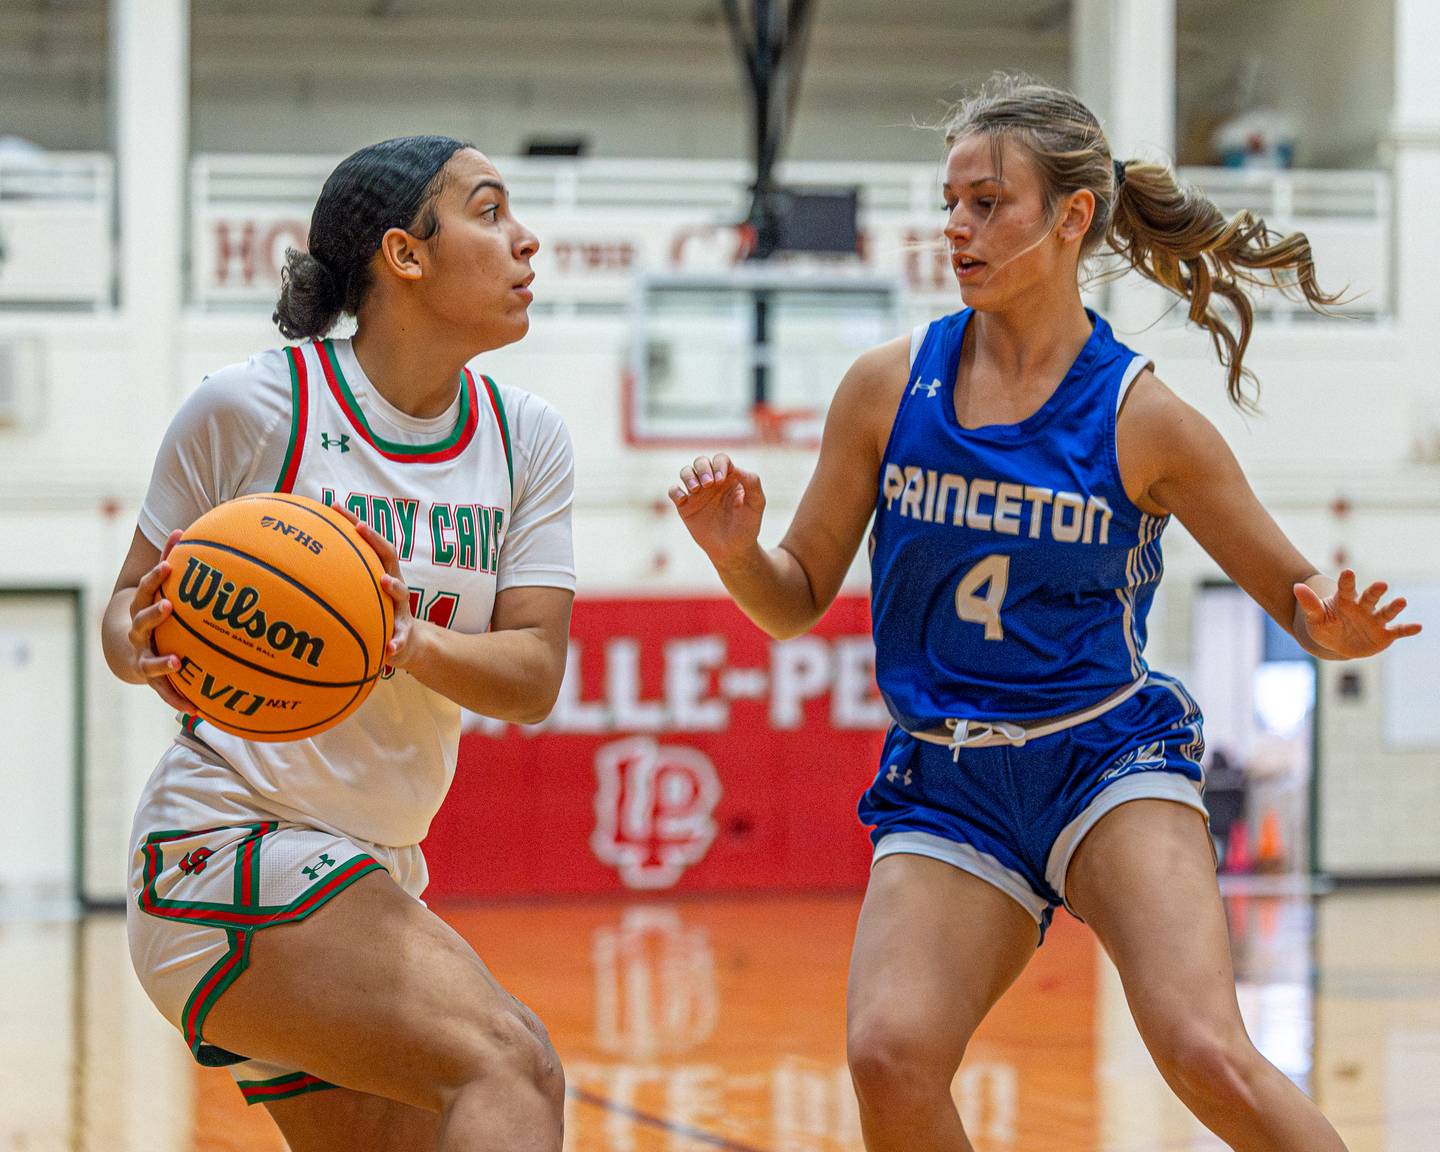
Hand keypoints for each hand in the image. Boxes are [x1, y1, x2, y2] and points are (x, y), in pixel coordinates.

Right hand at [127, 529, 192, 710]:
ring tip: (178, 662)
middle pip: (144, 620)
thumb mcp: (158, 590)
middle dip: (154, 613)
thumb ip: (171, 561)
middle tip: (169, 605)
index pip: (147, 588)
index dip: (156, 577)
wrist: (125, 652)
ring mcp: (144, 656)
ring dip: (163, 662)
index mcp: (143, 607)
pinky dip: (179, 699)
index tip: (169, 565)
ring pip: (151, 660)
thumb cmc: (152, 614)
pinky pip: (166, 691)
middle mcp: (141, 632)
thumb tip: (184, 528)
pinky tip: (196, 709)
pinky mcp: (152, 679)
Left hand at [346, 514, 422, 669]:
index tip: (336, 507)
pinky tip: (389, 649)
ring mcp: (402, 608)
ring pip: (402, 593)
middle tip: (360, 528)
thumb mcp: (360, 597)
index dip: (355, 524)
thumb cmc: (376, 615)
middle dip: (375, 540)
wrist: (408, 644)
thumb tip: (297, 571)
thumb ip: (340, 584)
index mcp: (381, 573)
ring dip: (394, 586)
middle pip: (389, 556)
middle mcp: (394, 585)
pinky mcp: (405, 633)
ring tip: (384, 583)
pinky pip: (402, 637)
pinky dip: (397, 642)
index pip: (370, 543)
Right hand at [668, 453, 765, 568]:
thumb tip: (736, 468)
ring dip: (688, 476)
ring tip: (696, 489)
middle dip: (703, 468)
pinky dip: (675, 491)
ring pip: (686, 472)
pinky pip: (673, 491)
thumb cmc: (747, 526)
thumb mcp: (756, 504)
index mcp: (729, 478)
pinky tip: (683, 499)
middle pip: (701, 461)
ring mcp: (697, 494)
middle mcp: (712, 482)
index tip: (721, 480)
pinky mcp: (685, 506)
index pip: (721, 460)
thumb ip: (752, 482)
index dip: (719, 465)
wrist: (733, 550)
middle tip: (709, 483)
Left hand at [1293, 569, 1421, 658]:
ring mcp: (1375, 620)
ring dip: (1394, 607)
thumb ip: (1309, 604)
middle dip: (1375, 591)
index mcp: (1345, 601)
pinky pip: (1397, 631)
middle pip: (1370, 597)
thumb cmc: (1325, 626)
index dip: (1347, 581)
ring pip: (1386, 612)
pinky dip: (1407, 629)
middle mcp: (1363, 607)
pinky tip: (1418, 626)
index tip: (1348, 572)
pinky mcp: (1385, 634)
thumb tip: (1296, 586)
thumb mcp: (1314, 618)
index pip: (1346, 589)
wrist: (1336, 644)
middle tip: (1381, 584)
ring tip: (1401, 601)